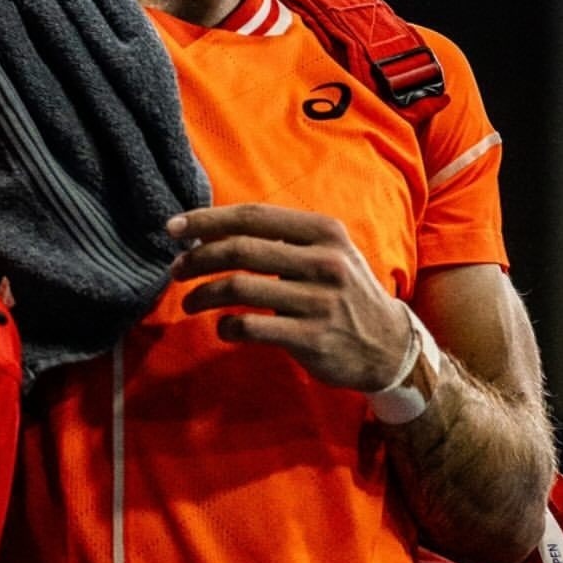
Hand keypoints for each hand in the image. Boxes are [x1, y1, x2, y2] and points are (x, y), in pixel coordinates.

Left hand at [167, 203, 410, 390]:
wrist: (388, 346)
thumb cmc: (344, 293)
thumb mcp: (327, 253)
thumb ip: (281, 240)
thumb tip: (212, 233)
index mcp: (324, 232)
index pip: (254, 217)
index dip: (208, 220)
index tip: (174, 229)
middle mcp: (324, 261)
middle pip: (241, 250)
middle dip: (197, 259)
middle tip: (176, 270)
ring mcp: (319, 301)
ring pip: (240, 288)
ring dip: (203, 294)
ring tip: (189, 302)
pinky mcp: (312, 338)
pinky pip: (251, 327)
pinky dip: (226, 327)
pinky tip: (222, 328)